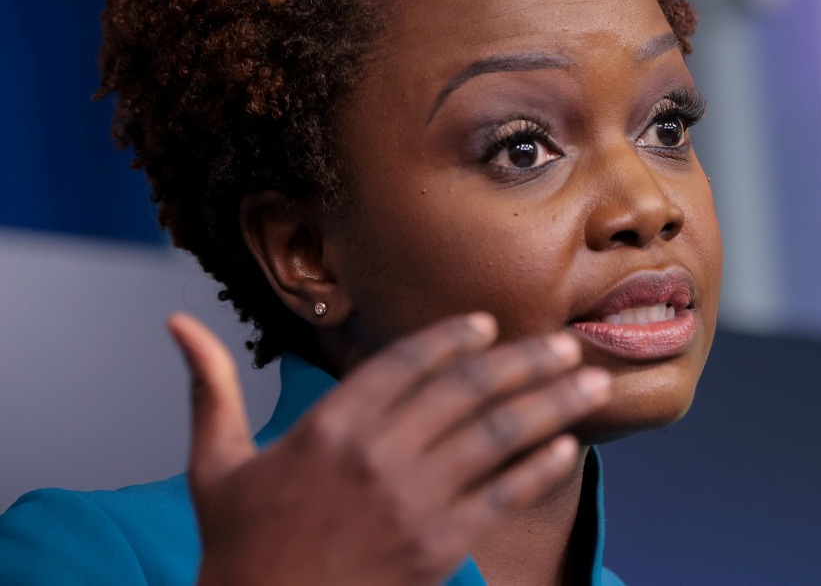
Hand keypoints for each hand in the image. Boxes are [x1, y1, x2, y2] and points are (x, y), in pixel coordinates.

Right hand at [167, 312, 610, 585]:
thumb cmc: (237, 550)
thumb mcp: (214, 466)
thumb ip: (211, 390)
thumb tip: (176, 325)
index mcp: (328, 428)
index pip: (403, 363)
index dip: (450, 339)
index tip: (486, 323)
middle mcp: (378, 456)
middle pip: (467, 392)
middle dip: (525, 362)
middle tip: (568, 343)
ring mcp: (413, 503)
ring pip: (497, 438)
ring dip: (551, 405)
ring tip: (591, 383)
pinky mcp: (438, 548)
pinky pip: (502, 498)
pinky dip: (538, 470)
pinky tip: (567, 448)